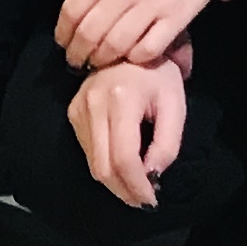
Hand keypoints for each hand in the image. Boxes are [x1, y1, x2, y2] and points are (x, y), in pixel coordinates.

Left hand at [57, 0, 215, 66]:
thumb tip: (77, 9)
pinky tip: (130, 57)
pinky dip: (135, 58)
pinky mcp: (175, 19)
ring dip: (102, 59)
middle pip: (90, 33)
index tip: (63, 43)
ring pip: (115, 45)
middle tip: (76, 61)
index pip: (71, 11)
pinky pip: (147, 49)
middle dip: (77, 53)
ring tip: (99, 62)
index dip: (62, 34)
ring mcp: (150, 6)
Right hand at [72, 58, 189, 212]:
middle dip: (124, 191)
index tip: (151, 200)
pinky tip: (122, 166)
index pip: (123, 157)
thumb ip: (167, 143)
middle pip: (103, 167)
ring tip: (136, 186)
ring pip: (92, 163)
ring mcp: (78, 108)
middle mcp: (92, 104)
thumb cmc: (157, 73)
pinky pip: (88, 151)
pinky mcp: (72, 111)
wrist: (128, 45)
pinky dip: (105, 166)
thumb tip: (152, 175)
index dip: (137, 186)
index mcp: (120, 99)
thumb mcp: (174, 105)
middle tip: (144, 200)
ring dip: (115, 182)